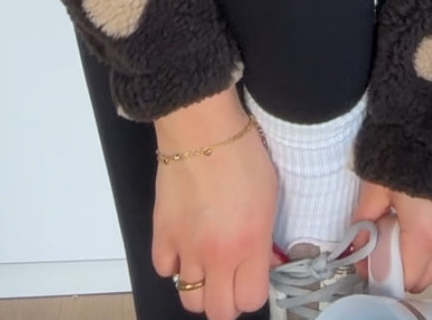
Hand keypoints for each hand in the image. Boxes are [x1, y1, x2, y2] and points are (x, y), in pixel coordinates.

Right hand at [151, 123, 285, 319]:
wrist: (202, 129)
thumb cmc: (243, 153)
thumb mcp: (270, 196)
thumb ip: (263, 237)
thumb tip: (261, 260)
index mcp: (251, 244)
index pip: (251, 300)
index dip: (252, 292)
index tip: (253, 278)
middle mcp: (218, 255)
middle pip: (219, 312)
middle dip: (226, 300)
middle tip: (229, 279)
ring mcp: (187, 248)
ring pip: (189, 300)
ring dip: (200, 287)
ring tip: (206, 265)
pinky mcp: (161, 234)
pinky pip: (164, 270)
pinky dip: (173, 263)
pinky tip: (183, 245)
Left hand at [351, 178, 431, 294]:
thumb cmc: (415, 149)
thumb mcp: (379, 185)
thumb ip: (365, 219)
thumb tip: (355, 241)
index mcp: (424, 237)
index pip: (403, 280)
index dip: (381, 275)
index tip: (369, 262)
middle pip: (423, 280)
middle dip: (401, 272)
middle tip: (383, 250)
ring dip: (423, 266)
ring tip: (405, 241)